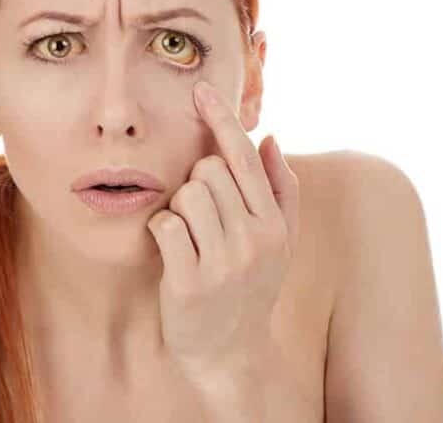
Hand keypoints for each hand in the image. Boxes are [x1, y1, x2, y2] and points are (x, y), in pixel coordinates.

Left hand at [146, 79, 300, 384]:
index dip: (220, 118)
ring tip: (190, 237)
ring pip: (185, 194)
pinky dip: (161, 233)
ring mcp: (224, 262)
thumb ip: (280, 188)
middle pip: (207, 169)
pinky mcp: (190, 282)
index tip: (200, 89)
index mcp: (275, 223)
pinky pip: (165, 226)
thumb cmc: (250, 286)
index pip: (244, 156)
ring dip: (178, 210)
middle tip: (201, 218)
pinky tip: (173, 253)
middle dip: (196, 184)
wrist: (231, 354)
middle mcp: (255, 239)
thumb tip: (271, 136)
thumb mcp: (279, 242)